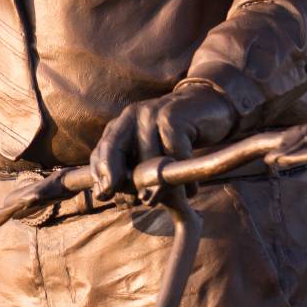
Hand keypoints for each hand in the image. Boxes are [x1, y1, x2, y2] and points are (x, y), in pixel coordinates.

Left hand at [90, 84, 236, 199]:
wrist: (207, 104)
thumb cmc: (175, 136)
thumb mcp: (150, 149)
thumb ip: (134, 169)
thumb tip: (118, 200)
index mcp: (121, 124)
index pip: (101, 151)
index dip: (99, 175)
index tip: (104, 196)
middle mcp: (132, 115)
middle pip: (114, 151)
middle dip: (121, 180)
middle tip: (140, 202)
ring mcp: (152, 113)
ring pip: (147, 159)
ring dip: (161, 186)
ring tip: (175, 199)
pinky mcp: (173, 116)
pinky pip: (174, 155)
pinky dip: (183, 178)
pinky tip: (190, 190)